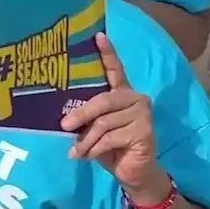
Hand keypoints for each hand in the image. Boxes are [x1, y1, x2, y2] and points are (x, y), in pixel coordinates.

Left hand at [61, 34, 164, 200]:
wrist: (132, 173)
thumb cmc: (110, 148)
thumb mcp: (94, 129)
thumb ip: (86, 118)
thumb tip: (63, 117)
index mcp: (121, 93)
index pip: (115, 70)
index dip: (107, 53)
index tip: (98, 36)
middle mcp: (135, 98)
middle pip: (102, 101)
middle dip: (81, 115)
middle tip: (64, 126)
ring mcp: (142, 113)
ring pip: (104, 123)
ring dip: (86, 140)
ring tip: (77, 151)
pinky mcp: (145, 130)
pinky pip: (111, 137)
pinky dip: (95, 149)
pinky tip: (90, 156)